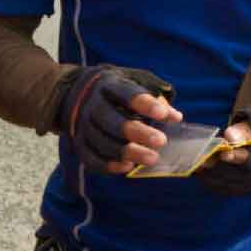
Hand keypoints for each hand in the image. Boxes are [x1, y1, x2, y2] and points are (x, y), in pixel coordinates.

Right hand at [56, 64, 180, 173]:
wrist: (74, 94)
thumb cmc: (116, 92)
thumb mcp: (134, 83)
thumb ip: (156, 100)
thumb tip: (176, 117)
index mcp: (108, 86)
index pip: (126, 94)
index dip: (144, 104)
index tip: (163, 115)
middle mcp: (92, 105)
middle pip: (112, 121)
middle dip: (137, 133)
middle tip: (161, 141)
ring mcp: (82, 125)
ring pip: (103, 142)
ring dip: (128, 152)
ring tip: (153, 158)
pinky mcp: (79, 144)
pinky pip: (92, 158)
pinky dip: (109, 165)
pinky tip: (129, 166)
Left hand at [199, 104, 250, 195]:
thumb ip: (245, 130)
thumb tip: (229, 137)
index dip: (237, 158)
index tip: (223, 153)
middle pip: (236, 175)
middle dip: (216, 165)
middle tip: (199, 156)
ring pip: (226, 183)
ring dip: (209, 173)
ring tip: (195, 161)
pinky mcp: (241, 190)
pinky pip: (222, 187)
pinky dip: (209, 178)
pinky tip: (199, 169)